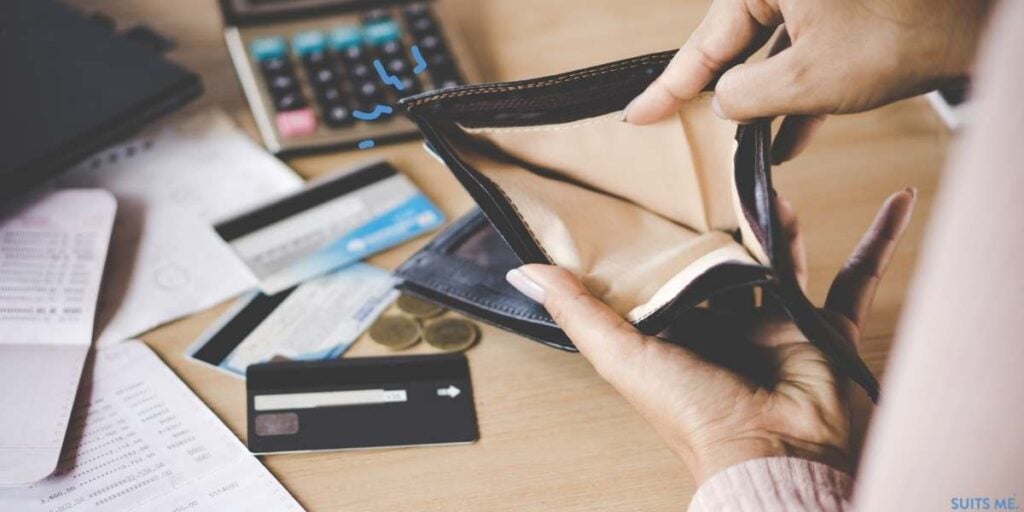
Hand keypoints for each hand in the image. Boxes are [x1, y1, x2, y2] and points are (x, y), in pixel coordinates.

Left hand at [504, 189, 915, 482]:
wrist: (778, 455)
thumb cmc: (697, 415)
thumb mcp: (624, 356)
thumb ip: (578, 312)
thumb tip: (524, 271)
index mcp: (677, 329)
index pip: (667, 269)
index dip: (662, 231)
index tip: (653, 185)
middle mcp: (725, 324)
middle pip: (725, 257)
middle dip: (721, 218)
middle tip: (714, 167)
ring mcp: (778, 323)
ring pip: (782, 256)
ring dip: (780, 219)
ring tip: (771, 173)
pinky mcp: (824, 328)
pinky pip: (856, 276)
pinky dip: (878, 241)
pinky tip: (895, 202)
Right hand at [625, 0, 990, 162]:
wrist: (976, 24)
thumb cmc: (899, 35)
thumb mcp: (805, 78)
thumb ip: (746, 94)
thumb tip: (723, 102)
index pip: (704, 42)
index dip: (669, 87)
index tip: (638, 115)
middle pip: (733, 44)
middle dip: (715, 93)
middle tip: (674, 126)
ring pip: (770, 54)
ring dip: (759, 102)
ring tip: (740, 146)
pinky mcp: (842, 15)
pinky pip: (803, 55)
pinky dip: (795, 95)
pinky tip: (787, 139)